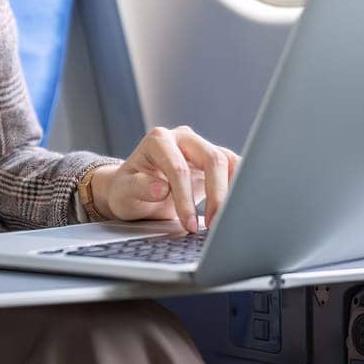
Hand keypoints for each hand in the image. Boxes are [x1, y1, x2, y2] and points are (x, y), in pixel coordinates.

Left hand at [90, 125, 240, 232]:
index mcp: (158, 140)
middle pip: (211, 158)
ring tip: (229, 219)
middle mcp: (182, 138)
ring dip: (232, 191)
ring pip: (228, 161)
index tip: (188, 224)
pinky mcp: (214, 160)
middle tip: (214, 225)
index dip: (185, 198)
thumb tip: (161, 188)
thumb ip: (139, 188)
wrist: (133, 191)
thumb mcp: (124, 193)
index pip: (179, 168)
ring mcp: (200, 147)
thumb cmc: (127, 191)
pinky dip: (239, 186)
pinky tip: (238, 207)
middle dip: (217, 194)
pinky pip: (234, 168)